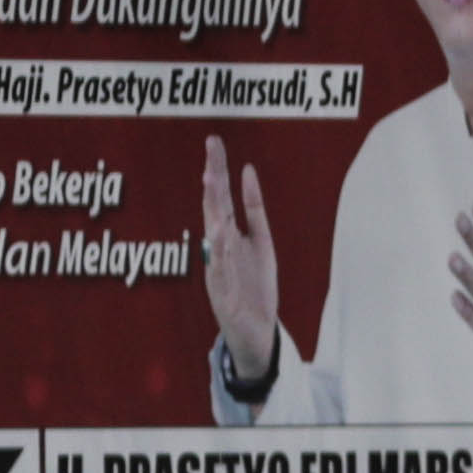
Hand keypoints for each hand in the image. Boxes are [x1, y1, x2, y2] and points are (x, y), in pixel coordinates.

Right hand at [201, 139, 287, 392]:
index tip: (215, 141)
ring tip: (211, 180)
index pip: (220, 196)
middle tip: (211, 149)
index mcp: (227, 235)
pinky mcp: (222, 291)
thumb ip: (254, 209)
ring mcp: (218, 268)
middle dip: (213, 177)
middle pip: (215, 207)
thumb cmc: (255, 285)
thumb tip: (248, 171)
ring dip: (212, 207)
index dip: (218, 169)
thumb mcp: (261, 241)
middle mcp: (218, 248)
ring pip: (214, 233)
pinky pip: (220, 267)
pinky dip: (219, 249)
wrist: (255, 332)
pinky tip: (219, 230)